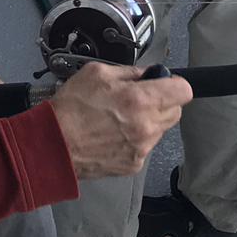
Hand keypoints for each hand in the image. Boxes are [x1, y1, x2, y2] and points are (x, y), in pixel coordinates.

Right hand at [49, 62, 191, 179]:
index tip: (164, 83)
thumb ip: (129, 71)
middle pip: (176, 111)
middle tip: (139, 98)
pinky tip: (114, 134)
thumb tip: (146, 74)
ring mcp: (142, 148)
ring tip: (121, 118)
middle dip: (162, 102)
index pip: (183, 91)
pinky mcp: (134, 164)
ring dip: (149, 121)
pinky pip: (145, 147)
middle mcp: (146, 126)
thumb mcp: (97, 73)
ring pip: (161, 129)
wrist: (53, 145)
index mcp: (140, 100)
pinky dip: (136, 139)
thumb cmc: (70, 109)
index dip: (174, 83)